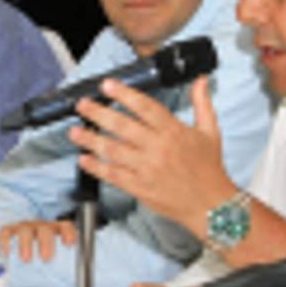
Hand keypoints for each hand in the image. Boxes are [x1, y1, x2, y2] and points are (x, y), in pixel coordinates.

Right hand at [0, 219, 75, 262]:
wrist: (26, 246)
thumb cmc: (46, 255)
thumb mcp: (60, 261)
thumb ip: (70, 274)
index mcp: (57, 231)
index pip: (65, 227)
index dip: (68, 233)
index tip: (69, 243)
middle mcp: (42, 227)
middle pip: (45, 230)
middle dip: (46, 243)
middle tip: (46, 258)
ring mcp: (26, 228)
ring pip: (25, 230)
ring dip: (26, 244)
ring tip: (26, 259)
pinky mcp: (10, 232)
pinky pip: (7, 233)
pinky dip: (6, 241)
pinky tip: (8, 252)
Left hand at [69, 76, 234, 238]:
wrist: (211, 206)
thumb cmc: (209, 169)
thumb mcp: (210, 132)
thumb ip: (202, 103)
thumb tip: (200, 80)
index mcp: (174, 132)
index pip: (145, 107)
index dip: (124, 94)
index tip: (107, 86)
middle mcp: (158, 148)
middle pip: (122, 126)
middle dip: (98, 113)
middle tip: (82, 105)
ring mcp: (147, 169)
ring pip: (113, 150)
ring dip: (90, 140)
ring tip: (74, 131)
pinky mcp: (141, 188)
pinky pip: (114, 175)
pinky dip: (96, 167)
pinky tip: (84, 159)